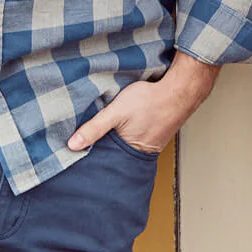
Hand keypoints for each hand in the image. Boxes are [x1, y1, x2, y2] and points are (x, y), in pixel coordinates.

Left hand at [67, 52, 219, 154]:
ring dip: (118, 140)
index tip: (77, 157)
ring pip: (126, 146)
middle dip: (104, 151)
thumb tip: (72, 145)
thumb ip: (95, 127)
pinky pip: (138, 137)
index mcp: (128, 153)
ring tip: (107, 133)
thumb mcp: (116, 111)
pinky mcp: (155, 133)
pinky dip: (130, 133)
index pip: (104, 161)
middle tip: (92, 144)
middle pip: (115, 155)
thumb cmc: (150, 100)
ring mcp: (150, 144)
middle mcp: (140, 153)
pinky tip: (128, 124)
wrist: (179, 90)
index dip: (92, 157)